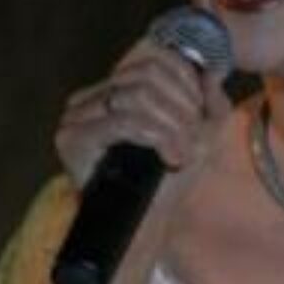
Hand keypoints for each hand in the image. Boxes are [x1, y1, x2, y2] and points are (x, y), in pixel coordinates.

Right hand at [55, 40, 231, 188]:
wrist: (146, 224)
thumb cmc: (169, 180)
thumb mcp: (202, 136)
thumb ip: (212, 103)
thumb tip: (211, 73)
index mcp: (117, 89)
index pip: (154, 59)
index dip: (185, 82)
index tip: (198, 116)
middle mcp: (92, 96)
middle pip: (147, 74)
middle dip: (181, 106)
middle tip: (193, 140)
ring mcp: (77, 115)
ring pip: (137, 95)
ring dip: (172, 124)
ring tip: (183, 152)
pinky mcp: (72, 138)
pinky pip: (124, 121)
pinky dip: (158, 137)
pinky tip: (171, 157)